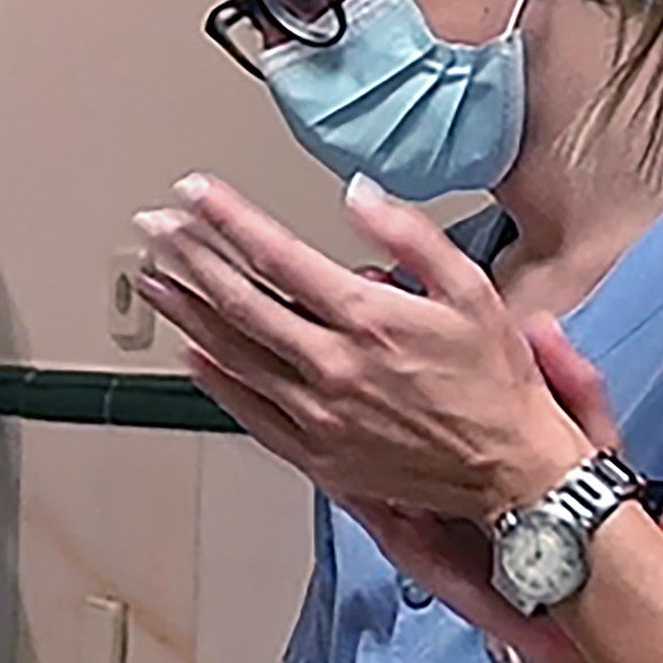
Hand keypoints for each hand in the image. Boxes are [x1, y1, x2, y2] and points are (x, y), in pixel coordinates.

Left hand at [131, 174, 589, 522]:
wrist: (510, 469)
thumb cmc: (496, 381)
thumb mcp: (471, 290)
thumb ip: (410, 236)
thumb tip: (358, 194)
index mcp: (370, 319)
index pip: (279, 256)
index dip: (228, 220)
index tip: (193, 193)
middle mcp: (334, 366)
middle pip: (240, 302)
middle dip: (190, 258)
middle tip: (154, 228)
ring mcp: (318, 413)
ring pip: (233, 353)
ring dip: (186, 312)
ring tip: (153, 280)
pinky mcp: (316, 453)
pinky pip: (250, 410)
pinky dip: (215, 379)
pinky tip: (191, 352)